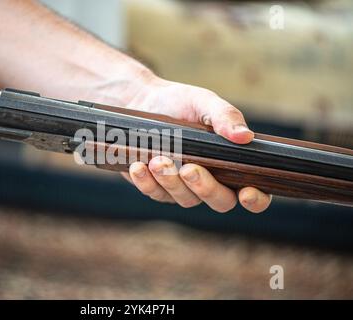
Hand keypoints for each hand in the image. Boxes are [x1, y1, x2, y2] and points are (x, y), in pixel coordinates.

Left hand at [122, 77, 271, 212]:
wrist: (141, 101)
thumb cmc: (179, 103)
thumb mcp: (204, 102)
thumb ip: (225, 116)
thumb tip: (246, 136)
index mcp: (232, 163)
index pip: (254, 192)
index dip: (256, 199)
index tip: (247, 192)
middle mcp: (211, 181)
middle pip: (220, 201)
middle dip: (206, 187)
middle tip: (189, 168)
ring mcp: (183, 188)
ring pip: (185, 199)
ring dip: (172, 182)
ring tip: (158, 160)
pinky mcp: (157, 187)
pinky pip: (155, 193)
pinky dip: (147, 182)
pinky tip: (138, 166)